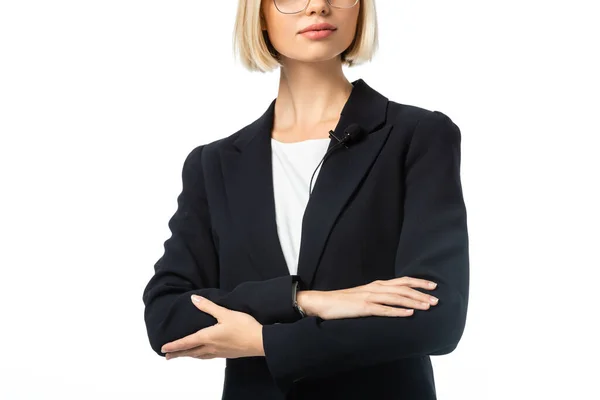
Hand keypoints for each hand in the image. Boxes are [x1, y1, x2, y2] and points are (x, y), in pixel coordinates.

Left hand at [161, 295, 264, 359]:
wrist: (260, 342)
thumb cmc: (244, 327)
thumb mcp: (225, 313)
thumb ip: (208, 307)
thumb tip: (194, 299)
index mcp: (208, 337)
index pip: (186, 342)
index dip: (174, 345)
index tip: (163, 349)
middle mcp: (211, 347)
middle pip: (190, 352)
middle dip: (178, 354)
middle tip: (167, 356)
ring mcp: (219, 352)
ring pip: (199, 356)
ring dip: (189, 355)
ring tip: (183, 355)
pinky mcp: (227, 354)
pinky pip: (208, 356)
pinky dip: (200, 356)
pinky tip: (204, 354)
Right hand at [298, 276, 438, 319]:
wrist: (323, 302)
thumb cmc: (344, 301)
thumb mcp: (364, 295)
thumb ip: (379, 296)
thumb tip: (395, 302)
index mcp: (377, 284)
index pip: (402, 281)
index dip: (418, 282)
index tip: (433, 286)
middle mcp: (375, 288)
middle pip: (403, 288)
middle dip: (421, 294)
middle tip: (437, 299)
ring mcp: (369, 297)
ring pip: (396, 298)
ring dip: (414, 302)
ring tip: (427, 306)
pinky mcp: (363, 307)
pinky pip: (383, 310)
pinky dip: (397, 312)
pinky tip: (409, 314)